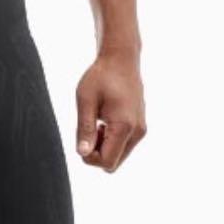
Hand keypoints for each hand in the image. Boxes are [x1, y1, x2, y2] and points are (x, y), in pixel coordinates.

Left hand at [75, 51, 146, 172]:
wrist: (121, 59)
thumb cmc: (100, 76)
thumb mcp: (85, 100)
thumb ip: (84, 129)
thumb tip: (82, 153)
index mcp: (124, 126)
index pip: (107, 162)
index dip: (89, 157)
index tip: (83, 137)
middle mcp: (137, 131)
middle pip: (113, 164)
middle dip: (96, 154)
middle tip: (89, 129)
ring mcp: (141, 130)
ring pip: (117, 157)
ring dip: (103, 147)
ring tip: (97, 124)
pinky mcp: (140, 128)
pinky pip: (122, 147)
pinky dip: (110, 141)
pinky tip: (105, 123)